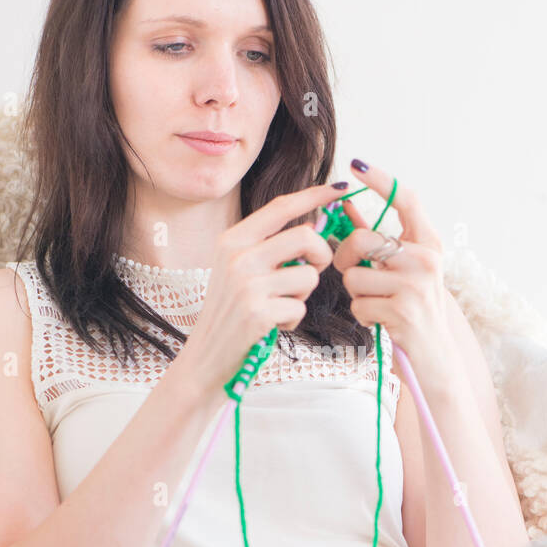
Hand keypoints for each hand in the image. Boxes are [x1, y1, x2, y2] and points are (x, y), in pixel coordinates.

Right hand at [180, 181, 343, 394]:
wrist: (206, 356)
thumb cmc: (230, 312)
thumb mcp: (239, 270)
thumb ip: (270, 247)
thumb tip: (312, 226)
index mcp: (232, 240)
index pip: (281, 207)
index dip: (314, 195)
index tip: (340, 190)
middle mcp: (237, 257)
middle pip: (305, 237)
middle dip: (320, 255)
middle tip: (312, 270)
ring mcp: (246, 285)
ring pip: (308, 276)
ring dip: (303, 296)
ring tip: (279, 306)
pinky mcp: (258, 313)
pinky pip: (300, 308)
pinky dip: (293, 320)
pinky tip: (273, 325)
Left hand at [330, 160, 450, 363]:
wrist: (435, 356)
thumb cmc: (413, 307)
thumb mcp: (401, 269)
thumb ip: (377, 238)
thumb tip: (346, 206)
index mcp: (429, 243)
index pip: (406, 199)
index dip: (380, 179)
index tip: (356, 164)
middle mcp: (426, 260)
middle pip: (362, 239)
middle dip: (346, 257)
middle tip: (353, 270)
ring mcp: (416, 285)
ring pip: (354, 277)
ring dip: (357, 294)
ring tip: (378, 302)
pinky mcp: (403, 311)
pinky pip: (359, 305)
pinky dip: (363, 315)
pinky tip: (381, 320)